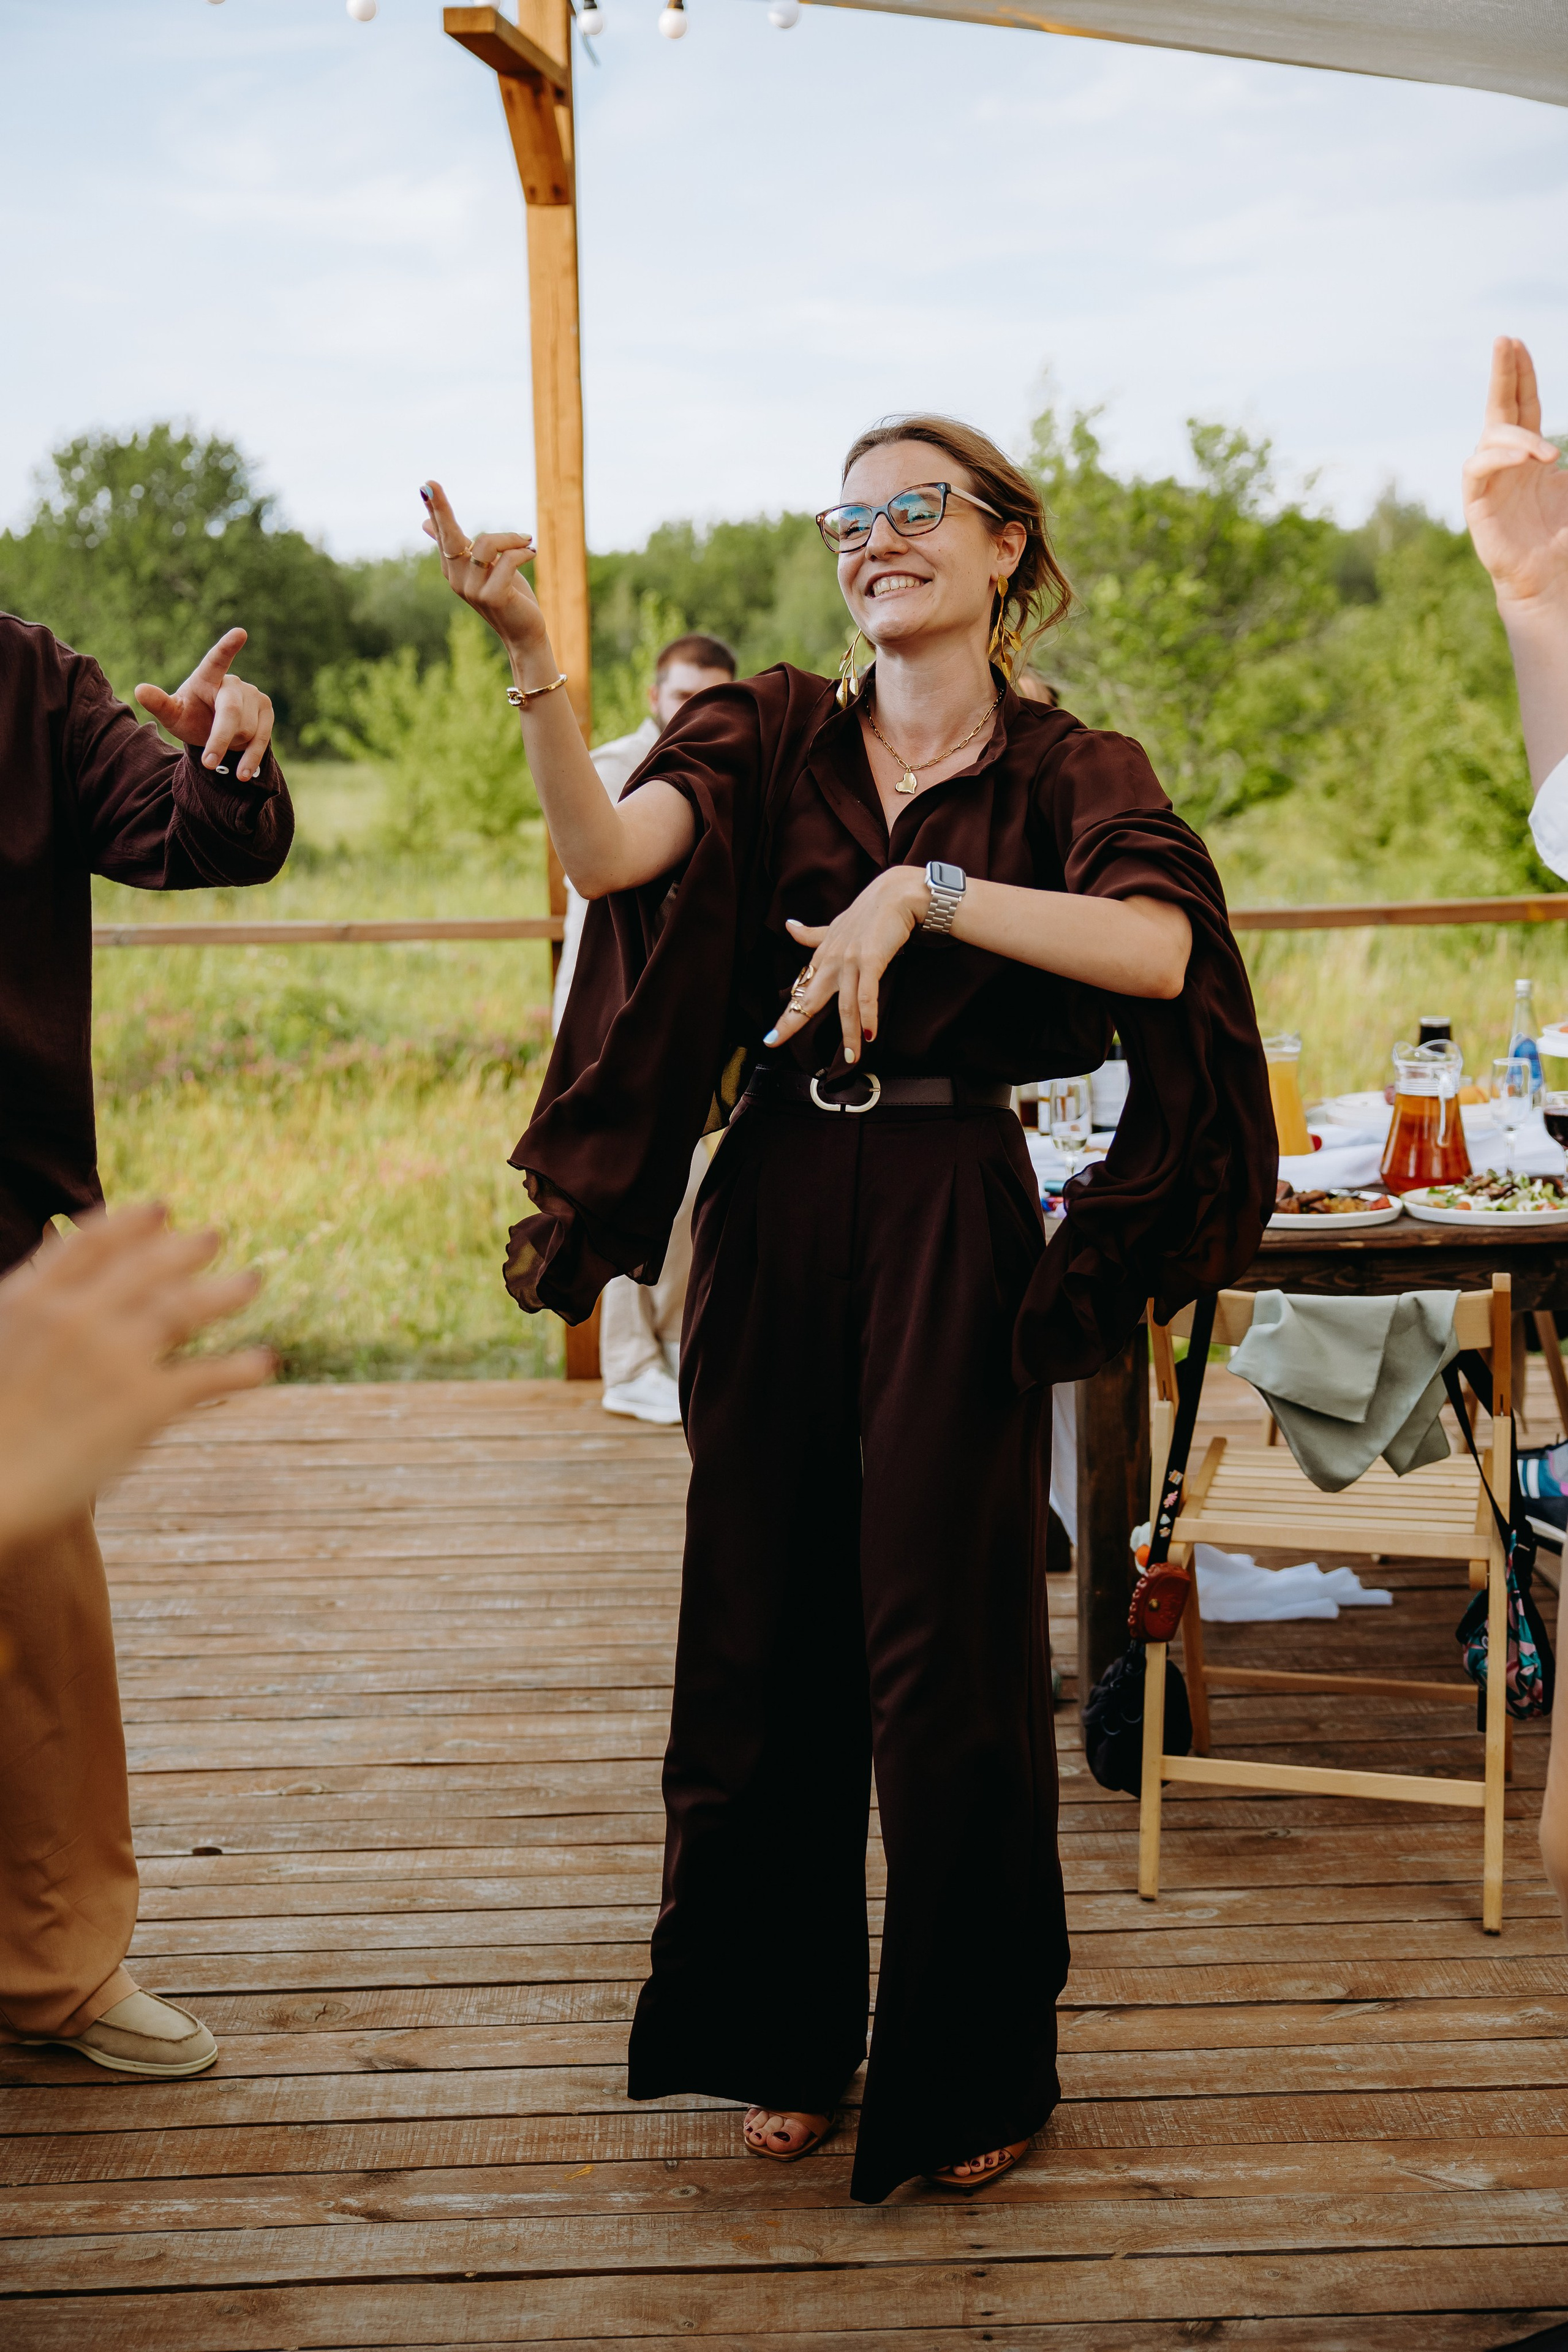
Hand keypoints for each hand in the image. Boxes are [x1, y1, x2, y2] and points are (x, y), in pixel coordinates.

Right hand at [0, 1205, 271, 1550]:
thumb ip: (30, 1291)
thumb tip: (60, 1241)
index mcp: (31, 1300)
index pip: (92, 1244)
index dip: (130, 1223)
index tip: (160, 1210)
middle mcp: (76, 1318)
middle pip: (146, 1269)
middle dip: (184, 1250)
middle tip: (214, 1236)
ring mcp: (113, 1357)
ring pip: (183, 1308)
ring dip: (224, 1292)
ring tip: (251, 1282)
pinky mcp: (144, 1404)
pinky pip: (205, 1376)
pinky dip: (240, 1368)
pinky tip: (263, 1363)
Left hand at [135, 629, 275, 782]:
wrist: (215, 732)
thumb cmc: (191, 718)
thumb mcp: (173, 714)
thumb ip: (159, 703)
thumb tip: (139, 689)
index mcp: (207, 677)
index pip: (217, 659)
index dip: (228, 647)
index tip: (240, 633)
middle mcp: (234, 683)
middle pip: (230, 712)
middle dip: (220, 739)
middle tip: (208, 763)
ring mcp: (254, 695)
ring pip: (246, 730)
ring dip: (231, 745)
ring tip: (223, 742)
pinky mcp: (267, 710)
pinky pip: (262, 739)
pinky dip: (250, 759)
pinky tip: (243, 774)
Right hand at [420, 479, 547, 661]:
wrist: (524, 633)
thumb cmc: (508, 596)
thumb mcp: (485, 567)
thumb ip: (463, 547)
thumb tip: (425, 524)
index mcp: (454, 569)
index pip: (442, 534)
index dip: (436, 511)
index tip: (426, 486)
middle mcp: (457, 579)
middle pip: (449, 536)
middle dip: (442, 510)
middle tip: (431, 484)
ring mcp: (472, 590)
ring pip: (486, 544)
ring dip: (511, 538)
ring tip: (526, 540)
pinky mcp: (492, 597)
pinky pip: (508, 560)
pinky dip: (523, 552)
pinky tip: (532, 553)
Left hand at [764, 869, 925, 1062]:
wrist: (896, 894)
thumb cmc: (869, 912)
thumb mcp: (837, 925)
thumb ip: (813, 934)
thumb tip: (788, 926)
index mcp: (824, 955)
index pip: (802, 990)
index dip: (787, 1015)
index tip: (771, 1038)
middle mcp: (833, 960)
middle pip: (809, 998)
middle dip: (793, 1022)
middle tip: (776, 1042)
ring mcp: (851, 960)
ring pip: (845, 1006)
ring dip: (849, 1034)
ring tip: (853, 1057)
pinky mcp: (872, 960)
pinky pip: (867, 996)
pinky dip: (869, 1016)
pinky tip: (870, 1034)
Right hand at [1463, 337, 1567, 611]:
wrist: (1550, 577)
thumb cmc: (1564, 536)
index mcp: (1532, 455)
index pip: (1525, 405)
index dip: (1522, 375)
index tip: (1518, 344)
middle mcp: (1508, 462)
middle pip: (1502, 408)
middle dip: (1503, 374)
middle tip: (1505, 341)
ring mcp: (1490, 481)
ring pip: (1491, 437)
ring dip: (1518, 436)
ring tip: (1546, 454)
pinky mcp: (1477, 504)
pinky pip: (1478, 469)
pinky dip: (1499, 457)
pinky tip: (1525, 458)